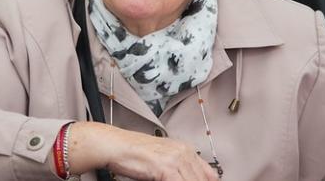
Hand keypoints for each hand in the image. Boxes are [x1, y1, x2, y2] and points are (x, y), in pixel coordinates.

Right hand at [66, 122, 219, 180]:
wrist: (115, 146)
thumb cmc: (133, 152)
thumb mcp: (162, 159)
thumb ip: (179, 169)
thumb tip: (189, 178)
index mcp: (186, 149)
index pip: (209, 175)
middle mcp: (183, 152)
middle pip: (201, 180)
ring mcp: (176, 159)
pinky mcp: (166, 168)